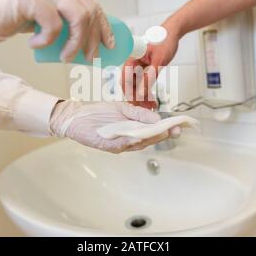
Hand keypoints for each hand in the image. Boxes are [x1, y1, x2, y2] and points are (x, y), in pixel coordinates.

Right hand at [0, 0, 113, 61]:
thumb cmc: (11, 17)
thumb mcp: (44, 16)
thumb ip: (64, 19)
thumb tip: (89, 40)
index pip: (91, 3)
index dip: (103, 26)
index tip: (109, 45)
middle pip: (88, 11)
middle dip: (92, 39)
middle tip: (88, 58)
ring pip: (78, 16)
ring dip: (75, 43)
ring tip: (65, 58)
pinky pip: (53, 24)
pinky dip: (48, 40)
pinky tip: (36, 46)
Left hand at [49, 101, 169, 152]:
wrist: (76, 117)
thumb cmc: (97, 113)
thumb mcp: (122, 109)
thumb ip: (139, 114)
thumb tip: (157, 119)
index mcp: (133, 130)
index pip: (153, 131)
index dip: (167, 129)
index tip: (180, 125)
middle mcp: (128, 140)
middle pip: (149, 138)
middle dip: (163, 134)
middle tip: (176, 129)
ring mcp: (119, 144)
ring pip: (139, 143)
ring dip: (152, 138)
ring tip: (164, 131)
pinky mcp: (109, 146)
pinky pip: (124, 144)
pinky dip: (133, 140)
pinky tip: (142, 136)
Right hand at [122, 27, 180, 109]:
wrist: (173, 33)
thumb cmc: (164, 40)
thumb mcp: (159, 61)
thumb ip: (150, 77)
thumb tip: (142, 93)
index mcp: (131, 58)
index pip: (125, 79)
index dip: (128, 92)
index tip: (134, 103)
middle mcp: (133, 63)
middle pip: (130, 84)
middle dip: (136, 98)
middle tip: (145, 108)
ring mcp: (139, 67)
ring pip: (137, 86)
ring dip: (142, 97)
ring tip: (150, 106)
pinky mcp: (145, 70)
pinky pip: (144, 83)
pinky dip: (147, 91)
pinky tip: (152, 100)